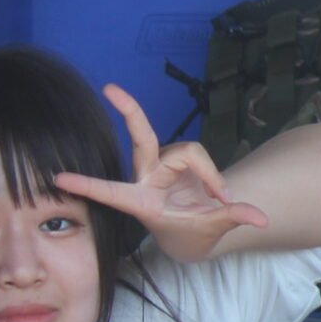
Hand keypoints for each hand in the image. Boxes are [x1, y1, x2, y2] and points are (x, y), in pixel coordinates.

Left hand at [54, 84, 269, 262]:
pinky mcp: (176, 157)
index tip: (59, 179)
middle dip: (130, 111)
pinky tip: (217, 192)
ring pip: (189, 152)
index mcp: (141, 202)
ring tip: (219, 200)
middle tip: (109, 87)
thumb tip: (261, 218)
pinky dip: (212, 173)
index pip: (112, 192)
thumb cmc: (191, 233)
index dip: (88, 185)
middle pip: (142, 138)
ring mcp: (162, 164)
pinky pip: (198, 154)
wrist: (194, 231)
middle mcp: (147, 177)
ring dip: (208, 174)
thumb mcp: (210, 230)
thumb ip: (232, 218)